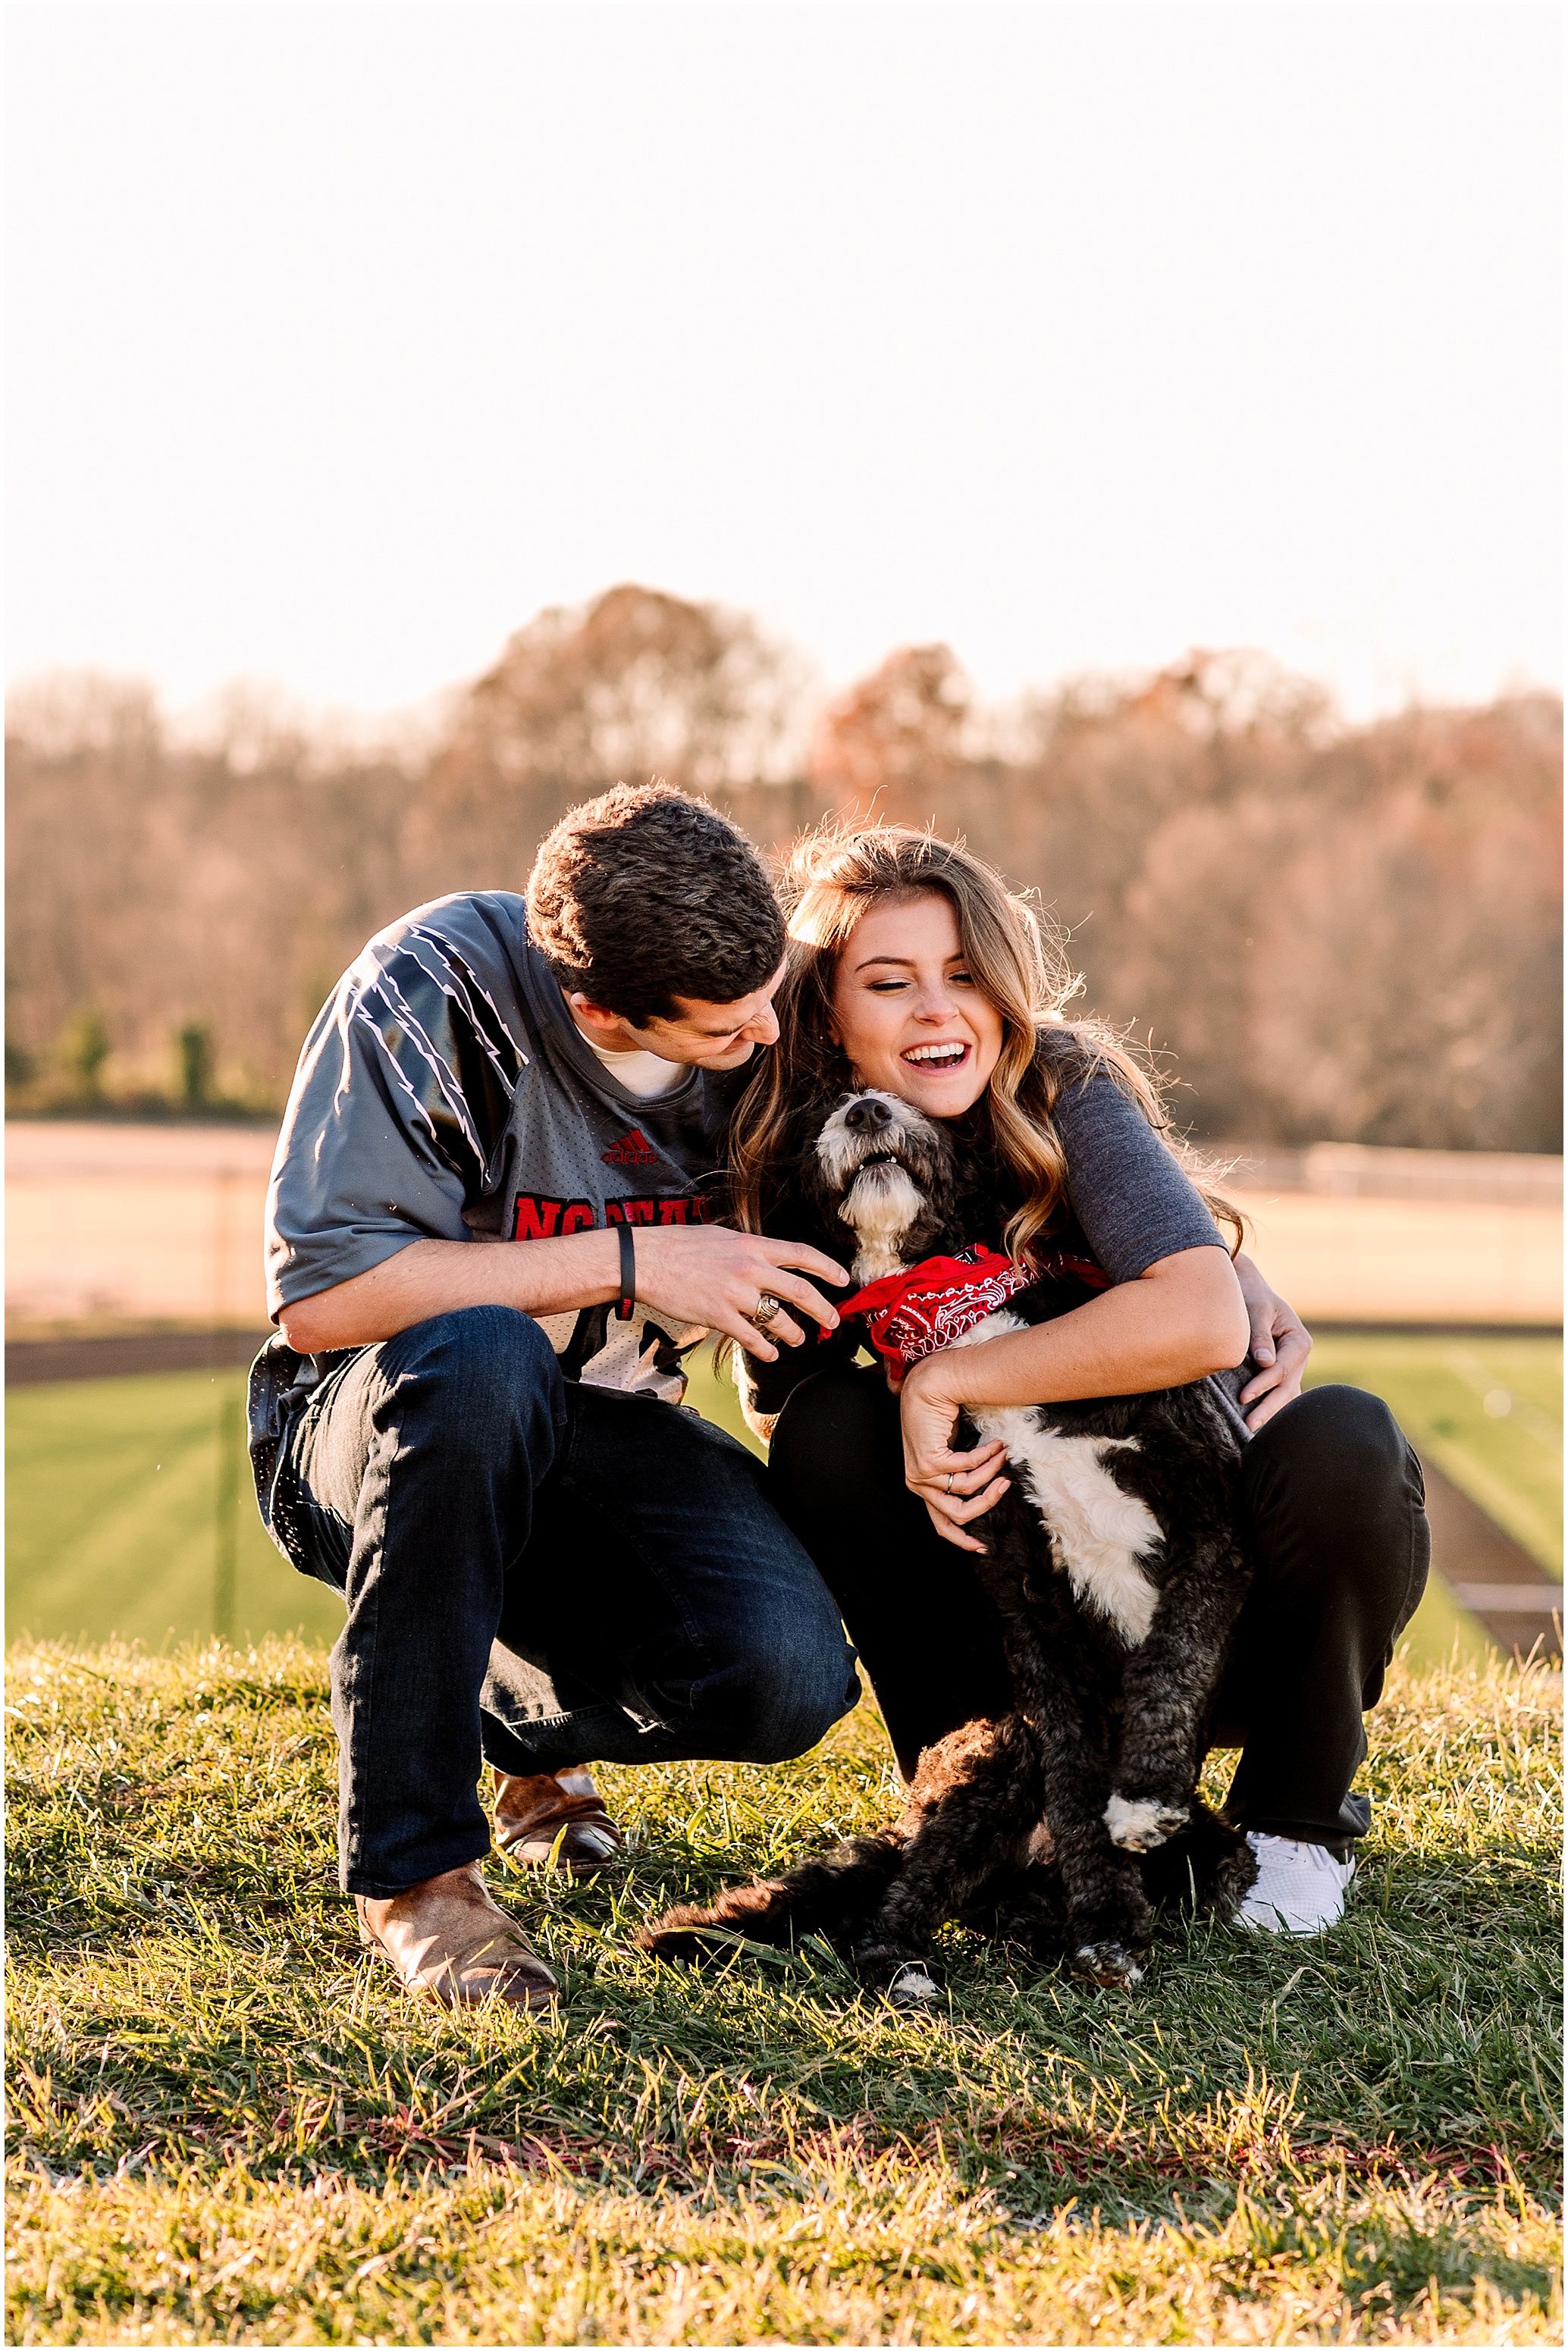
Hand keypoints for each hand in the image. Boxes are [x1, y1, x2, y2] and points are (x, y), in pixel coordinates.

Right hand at [630, 1225, 848, 1359]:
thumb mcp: (721, 1235)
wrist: (644, 1260)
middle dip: (822, 1309)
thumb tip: (768, 1256)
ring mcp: (735, 1294)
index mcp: (752, 1245)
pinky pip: (752, 1338)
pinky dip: (766, 1349)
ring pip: (778, 1320)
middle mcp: (749, 1268)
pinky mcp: (719, 1316)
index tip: (843, 1279)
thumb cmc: (678, 1245)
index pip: (801, 1255)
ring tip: (798, 1339)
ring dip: (793, 1333)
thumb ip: (748, 1247)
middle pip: (800, 1292)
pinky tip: (771, 1353)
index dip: (827, 1267)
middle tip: (833, 1322)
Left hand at [898, 1357, 1009, 1552]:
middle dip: (987, 1503)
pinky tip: (996, 1445)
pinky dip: (987, 1457)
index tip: (984, 1547)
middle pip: (957, 1515)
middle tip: (1006, 1485)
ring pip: (967, 1491)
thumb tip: (995, 1488)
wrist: (928, 1388)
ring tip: (1004, 1455)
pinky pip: (967, 1468)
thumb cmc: (941, 1418)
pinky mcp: (928, 1461)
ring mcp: (921, 1474)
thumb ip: (964, 1473)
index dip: (962, 1540)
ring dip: (991, 1473)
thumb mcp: (953, 1452)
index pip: (941, 1525)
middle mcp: (919, 1485)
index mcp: (924, 1487)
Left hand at [1233, 1251, 1311, 1429]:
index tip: (1243, 1396)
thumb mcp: (1256, 1310)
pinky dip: (1269, 1406)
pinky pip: (1277, 1393)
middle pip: (1287, 1388)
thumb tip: (1264, 1362)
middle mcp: (1299, 1357)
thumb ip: (1260, 1336)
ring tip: (1252, 1431)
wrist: (1248, 1288)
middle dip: (1269, 1408)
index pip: (1283, 1369)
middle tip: (1249, 1426)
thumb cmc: (1251, 1296)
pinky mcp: (1279, 1373)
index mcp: (1298, 1341)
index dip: (1263, 1384)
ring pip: (1285, 1395)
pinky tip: (1255, 1423)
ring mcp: (1291, 1367)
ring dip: (1271, 1413)